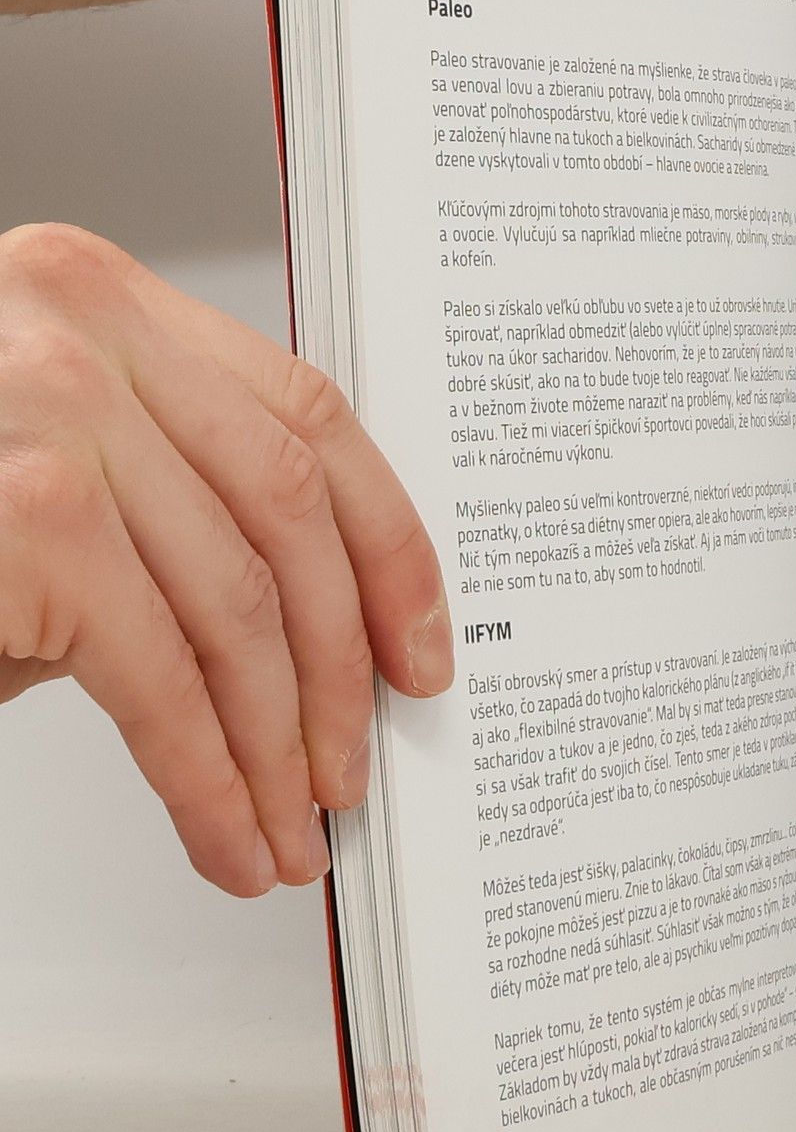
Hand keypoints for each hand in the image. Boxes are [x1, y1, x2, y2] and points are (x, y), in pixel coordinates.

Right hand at [0, 224, 449, 894]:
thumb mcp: (51, 464)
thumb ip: (170, 495)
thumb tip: (322, 632)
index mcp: (105, 299)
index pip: (307, 420)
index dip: (387, 546)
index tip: (419, 642)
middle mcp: (82, 334)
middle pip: (289, 521)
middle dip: (337, 668)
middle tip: (351, 764)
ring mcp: (50, 417)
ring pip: (236, 612)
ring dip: (275, 748)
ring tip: (291, 827)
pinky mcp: (26, 519)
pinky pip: (160, 681)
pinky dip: (207, 779)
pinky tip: (227, 832)